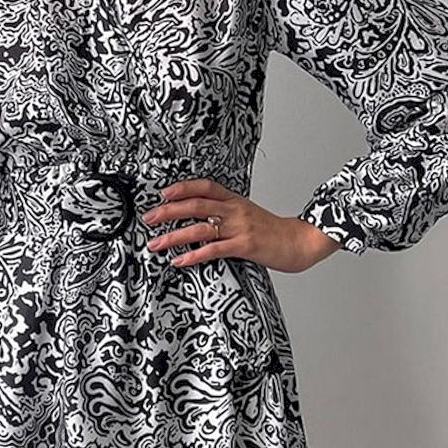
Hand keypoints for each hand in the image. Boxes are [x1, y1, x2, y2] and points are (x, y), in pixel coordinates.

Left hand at [140, 178, 342, 273]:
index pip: (205, 186)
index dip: (182, 187)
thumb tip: (200, 219)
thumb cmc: (273, 232)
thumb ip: (226, 213)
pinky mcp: (243, 246)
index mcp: (235, 200)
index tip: (163, 193)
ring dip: (173, 236)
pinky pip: (213, 249)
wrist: (299, 241)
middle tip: (148, 217)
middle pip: (195, 204)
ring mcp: (239, 227)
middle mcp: (234, 210)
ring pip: (199, 227)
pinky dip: (193, 255)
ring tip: (156, 244)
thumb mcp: (248, 215)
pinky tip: (179, 260)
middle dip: (167, 211)